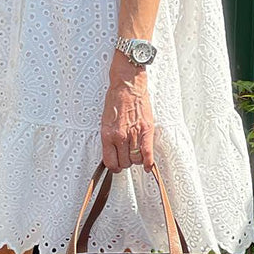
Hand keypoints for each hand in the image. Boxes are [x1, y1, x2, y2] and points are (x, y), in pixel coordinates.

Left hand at [100, 54, 154, 171]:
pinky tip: (147, 166)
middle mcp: (120, 137)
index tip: (116, 166)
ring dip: (136, 160)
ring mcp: (133, 134)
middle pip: (124, 163)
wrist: (127, 86)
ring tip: (135, 154)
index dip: (114, 167)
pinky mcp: (146, 130)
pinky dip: (148, 162)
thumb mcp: (105, 121)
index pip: (110, 161)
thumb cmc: (115, 101)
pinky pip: (147, 153)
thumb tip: (112, 153)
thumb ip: (109, 138)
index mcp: (107, 135)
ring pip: (136, 160)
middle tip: (126, 157)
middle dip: (125, 162)